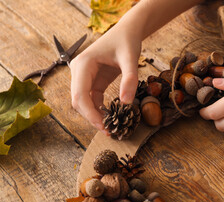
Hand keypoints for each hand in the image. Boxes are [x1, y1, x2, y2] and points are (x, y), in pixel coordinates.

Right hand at [70, 0, 202, 132]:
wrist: (126, 32)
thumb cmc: (126, 41)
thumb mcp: (131, 58)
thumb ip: (130, 79)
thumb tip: (126, 103)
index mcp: (83, 64)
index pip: (80, 95)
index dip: (89, 114)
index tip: (104, 127)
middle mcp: (78, 71)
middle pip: (79, 101)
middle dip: (92, 117)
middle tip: (109, 131)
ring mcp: (84, 77)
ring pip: (83, 102)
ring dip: (95, 115)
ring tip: (111, 127)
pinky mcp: (92, 81)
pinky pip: (92, 99)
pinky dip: (99, 109)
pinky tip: (111, 117)